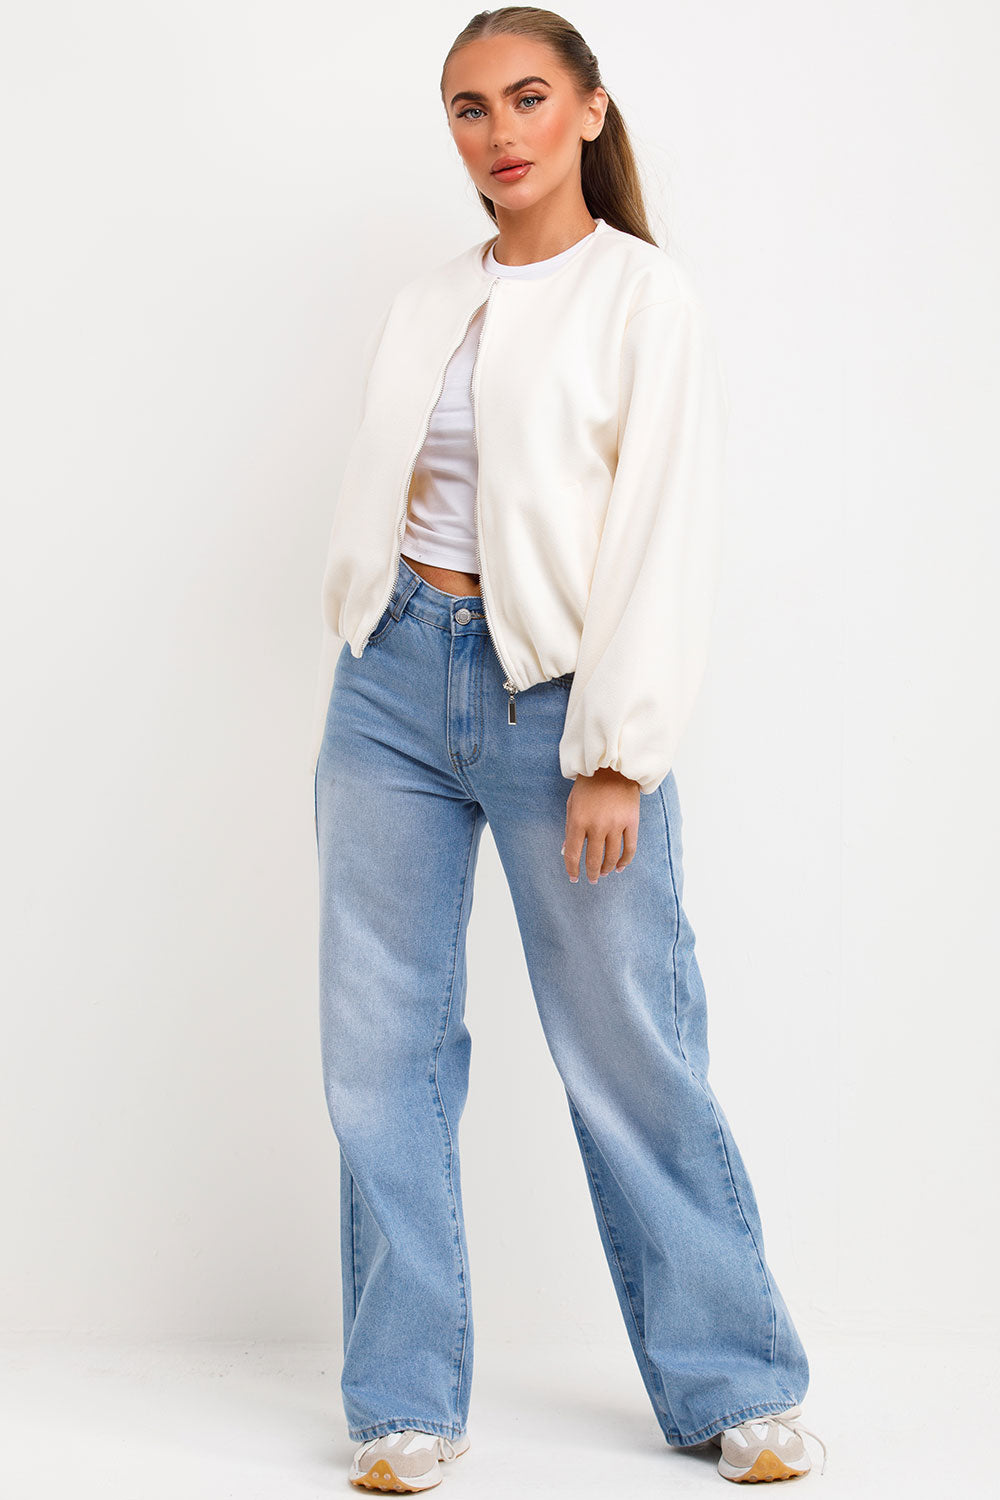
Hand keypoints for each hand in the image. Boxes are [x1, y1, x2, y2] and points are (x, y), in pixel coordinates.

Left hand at [561, 768, 639, 882]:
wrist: (612, 767)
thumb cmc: (589, 785)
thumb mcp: (572, 804)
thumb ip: (570, 828)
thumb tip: (566, 851)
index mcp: (578, 820)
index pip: (572, 854)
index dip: (572, 869)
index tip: (574, 878)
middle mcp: (596, 825)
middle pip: (593, 859)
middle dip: (591, 873)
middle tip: (591, 879)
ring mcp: (615, 824)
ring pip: (612, 856)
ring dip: (607, 868)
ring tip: (603, 873)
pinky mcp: (631, 822)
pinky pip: (630, 848)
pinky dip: (625, 861)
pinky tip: (620, 867)